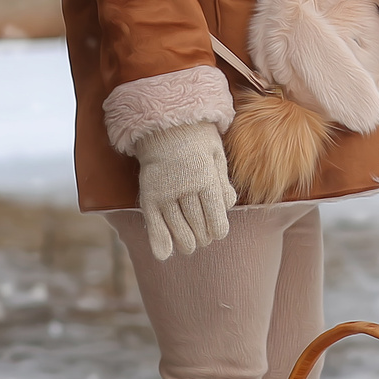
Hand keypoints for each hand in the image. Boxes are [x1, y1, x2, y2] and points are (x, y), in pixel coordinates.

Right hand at [132, 121, 236, 258]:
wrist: (165, 124)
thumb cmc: (197, 140)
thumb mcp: (217, 156)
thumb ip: (223, 183)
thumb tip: (229, 206)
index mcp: (207, 180)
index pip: (216, 221)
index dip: (218, 231)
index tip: (217, 232)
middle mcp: (186, 188)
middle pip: (199, 228)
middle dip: (204, 237)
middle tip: (204, 237)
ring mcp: (165, 193)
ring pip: (178, 230)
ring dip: (187, 242)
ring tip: (190, 244)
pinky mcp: (149, 195)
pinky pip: (154, 224)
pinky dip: (159, 241)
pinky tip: (164, 254)